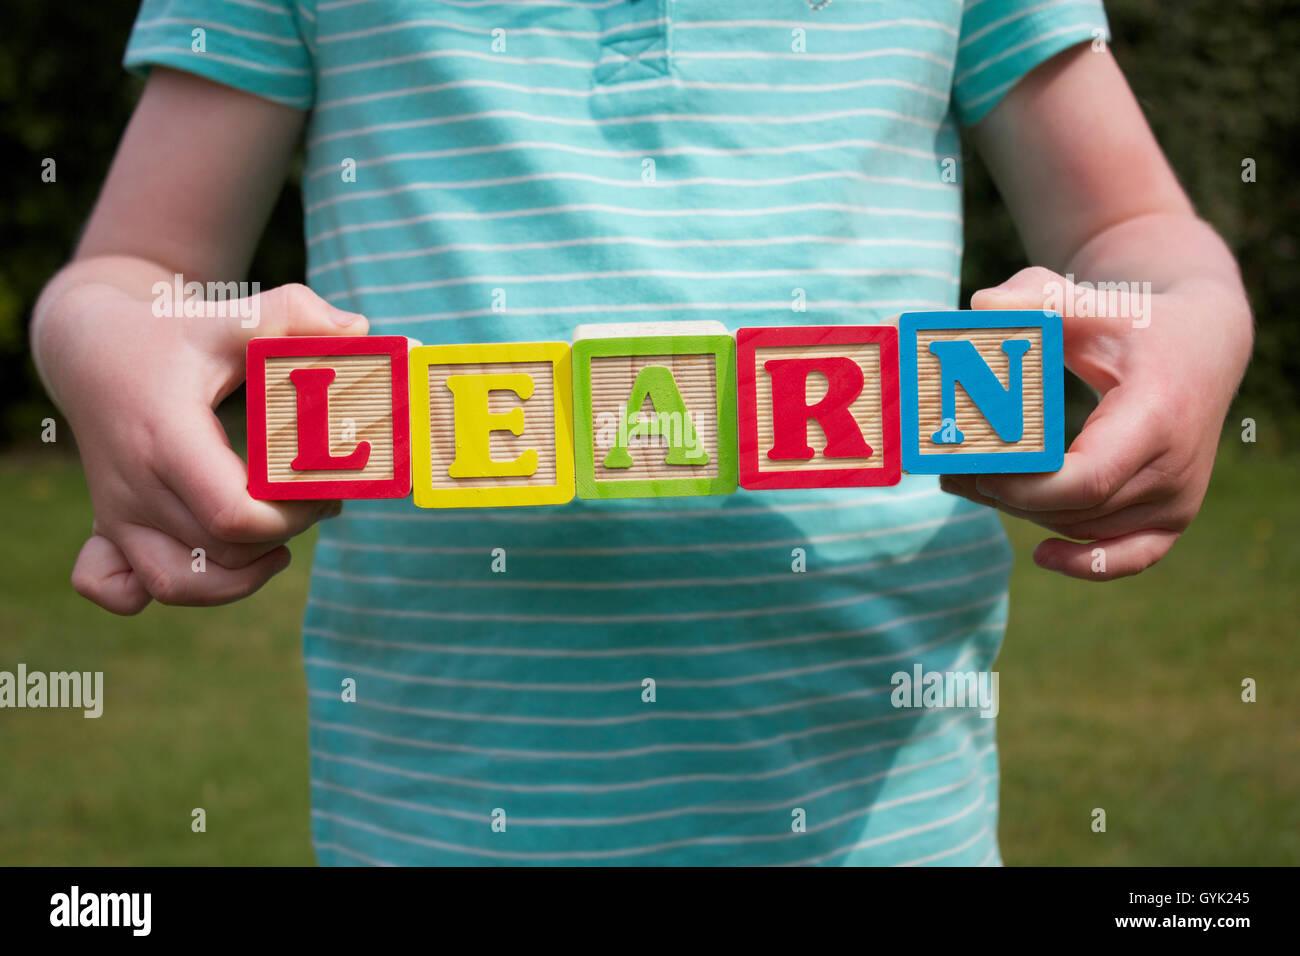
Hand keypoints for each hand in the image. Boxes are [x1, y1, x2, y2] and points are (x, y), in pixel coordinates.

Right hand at [37, 276, 367, 612]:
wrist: (89, 349)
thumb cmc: (168, 334)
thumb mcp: (229, 316)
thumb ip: (295, 315)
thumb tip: (361, 329)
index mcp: (168, 440)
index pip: (237, 516)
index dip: (294, 516)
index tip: (328, 487)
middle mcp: (135, 486)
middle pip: (221, 553)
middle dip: (284, 536)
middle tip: (320, 502)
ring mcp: (116, 512)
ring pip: (178, 584)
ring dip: (239, 578)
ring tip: (278, 546)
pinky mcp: (108, 526)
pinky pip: (116, 589)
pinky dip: (163, 591)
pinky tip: (210, 566)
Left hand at [941, 266, 1250, 580]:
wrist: (1205, 347)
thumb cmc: (1140, 324)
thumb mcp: (1095, 302)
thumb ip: (1039, 298)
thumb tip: (982, 305)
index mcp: (1157, 418)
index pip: (1085, 480)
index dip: (1023, 486)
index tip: (970, 465)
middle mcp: (1176, 468)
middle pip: (1074, 509)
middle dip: (1005, 495)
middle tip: (948, 470)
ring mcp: (1179, 499)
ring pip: (1085, 528)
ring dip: (1024, 513)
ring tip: (967, 483)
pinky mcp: (1175, 516)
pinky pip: (1132, 557)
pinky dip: (1088, 564)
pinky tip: (1042, 555)